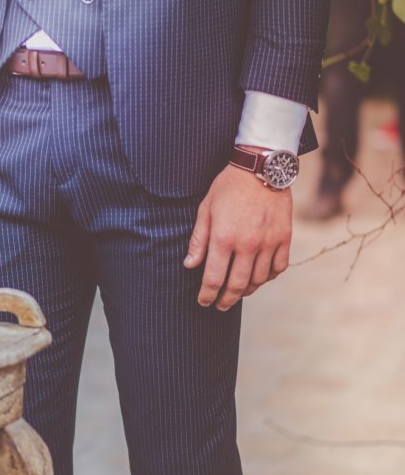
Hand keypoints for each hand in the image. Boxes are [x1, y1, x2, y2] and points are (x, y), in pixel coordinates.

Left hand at [184, 156, 292, 311]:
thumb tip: (190, 265)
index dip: (207, 295)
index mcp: (224, 238)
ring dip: (247, 291)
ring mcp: (269, 243)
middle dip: (226, 300)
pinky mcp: (284, 238)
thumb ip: (198, 241)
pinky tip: (259, 277)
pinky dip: (268, 277)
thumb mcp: (205, 210)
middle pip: (237, 285)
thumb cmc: (228, 188)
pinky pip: (278, 268)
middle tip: (219, 306)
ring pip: (259, 280)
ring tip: (237, 293)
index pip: (214, 278)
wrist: (261, 168)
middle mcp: (248, 245)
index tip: (203, 302)